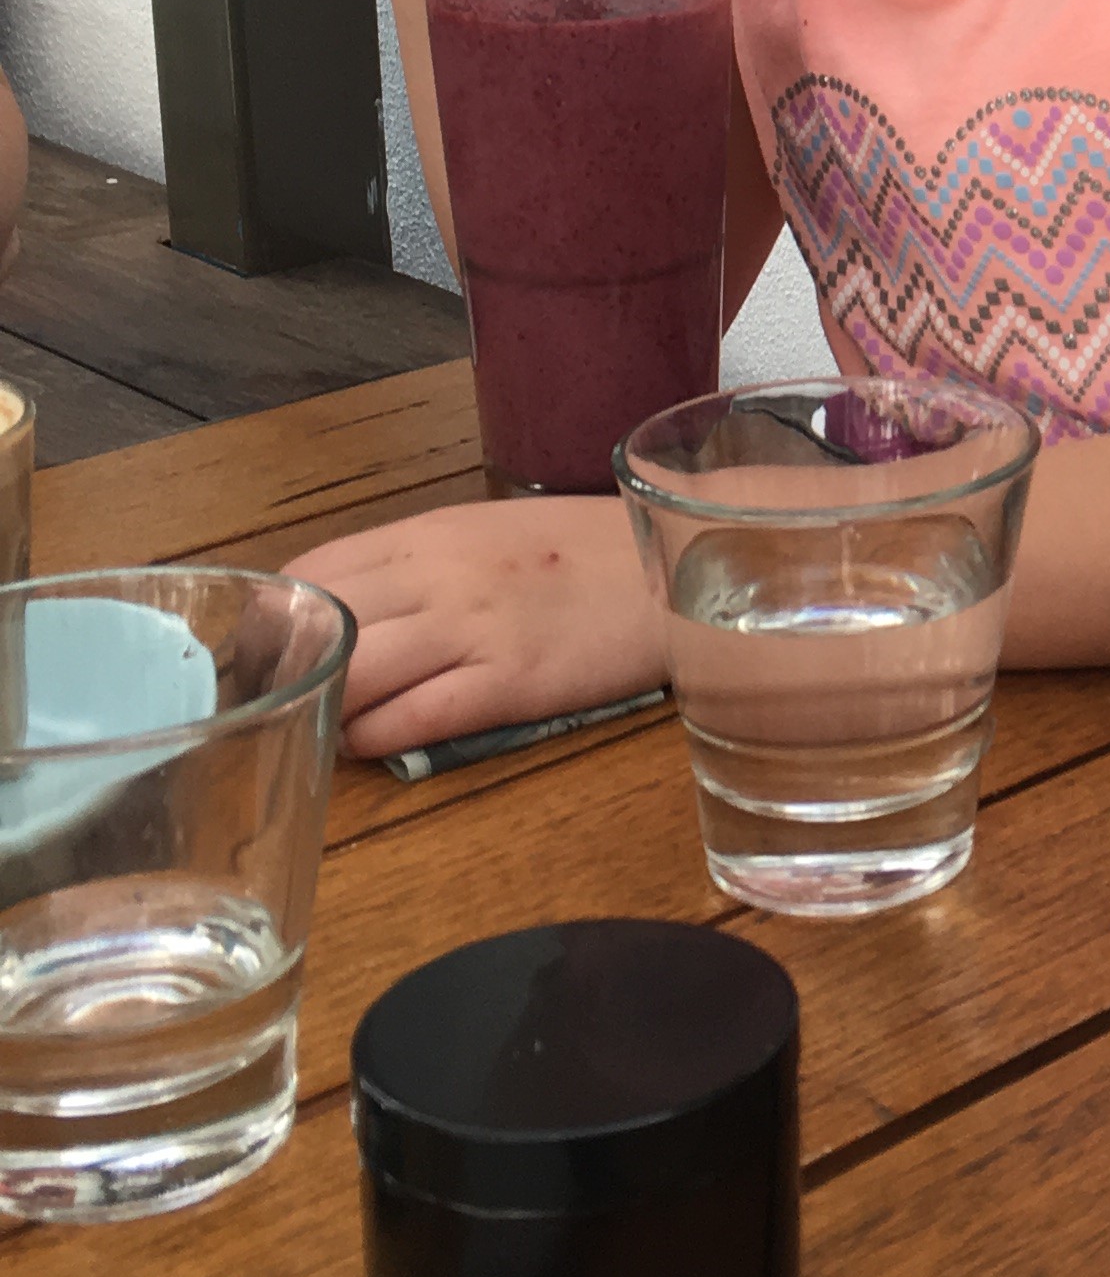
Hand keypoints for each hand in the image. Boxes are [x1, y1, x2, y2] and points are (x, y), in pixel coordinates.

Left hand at [287, 495, 660, 761]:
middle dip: (284, 667)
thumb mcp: (492, 532)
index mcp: (433, 532)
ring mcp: (475, 629)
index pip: (317, 568)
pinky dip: (374, 738)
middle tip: (270, 701)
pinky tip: (367, 744)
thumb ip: (422, 562)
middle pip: (325, 622)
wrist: (680, 567)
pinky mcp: (511, 682)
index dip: (275, 615)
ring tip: (316, 725)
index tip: (261, 649)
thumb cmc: (588, 551)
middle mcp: (442, 575)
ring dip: (325, 707)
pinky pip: (416, 718)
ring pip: (359, 673)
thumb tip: (350, 605)